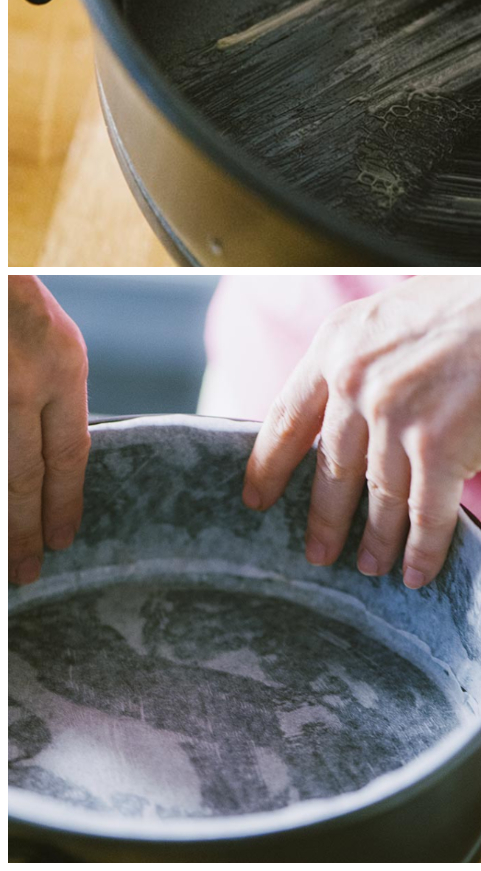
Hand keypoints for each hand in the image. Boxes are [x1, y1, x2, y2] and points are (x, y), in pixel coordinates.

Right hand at [8, 276, 90, 584]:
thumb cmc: (17, 302)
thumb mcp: (55, 341)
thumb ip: (54, 398)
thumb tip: (48, 467)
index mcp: (61, 369)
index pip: (67, 453)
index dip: (64, 503)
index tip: (62, 541)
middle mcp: (19, 386)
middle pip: (21, 477)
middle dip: (22, 532)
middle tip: (24, 574)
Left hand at [244, 276, 480, 586]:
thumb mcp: (408, 317)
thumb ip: (374, 362)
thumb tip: (362, 413)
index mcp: (342, 341)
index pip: (287, 417)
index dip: (268, 465)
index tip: (256, 497)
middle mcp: (358, 380)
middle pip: (331, 468)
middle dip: (324, 519)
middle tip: (318, 551)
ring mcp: (397, 416)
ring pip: (379, 498)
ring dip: (376, 541)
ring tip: (371, 564)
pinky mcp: (442, 448)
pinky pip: (426, 516)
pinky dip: (423, 550)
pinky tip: (420, 570)